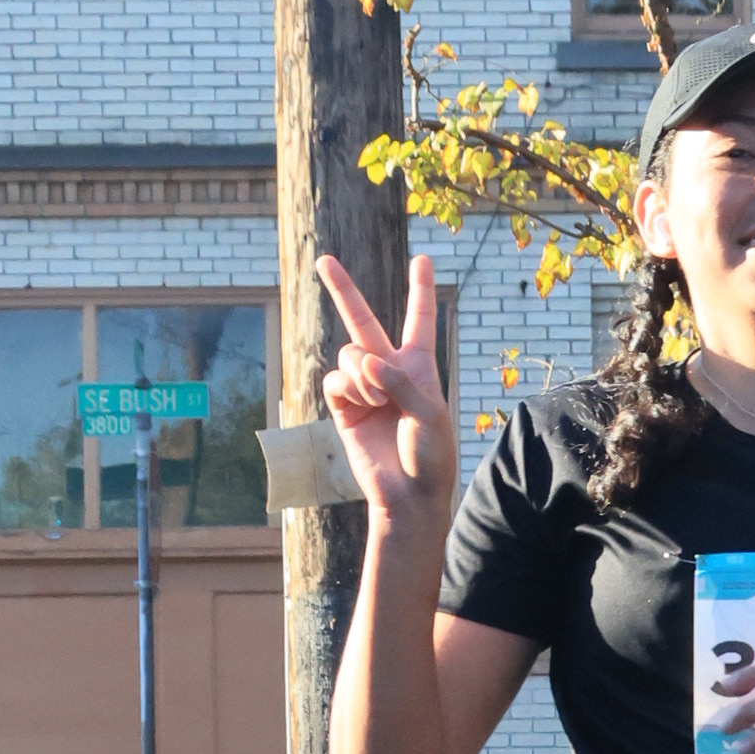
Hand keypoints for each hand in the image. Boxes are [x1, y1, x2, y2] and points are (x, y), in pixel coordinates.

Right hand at [319, 251, 456, 532]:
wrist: (409, 495)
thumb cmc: (431, 455)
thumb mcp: (429, 413)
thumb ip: (399, 381)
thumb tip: (364, 362)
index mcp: (419, 366)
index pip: (419, 319)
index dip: (420, 289)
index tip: (423, 258)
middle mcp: (389, 371)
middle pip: (362, 320)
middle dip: (342, 290)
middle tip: (323, 259)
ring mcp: (364, 389)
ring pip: (349, 354)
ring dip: (362, 373)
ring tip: (378, 402)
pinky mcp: (344, 409)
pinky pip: (335, 380)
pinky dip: (348, 388)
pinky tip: (362, 405)